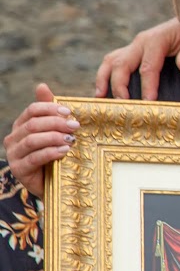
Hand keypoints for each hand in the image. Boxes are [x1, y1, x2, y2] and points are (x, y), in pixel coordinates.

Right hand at [4, 84, 77, 198]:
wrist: (54, 184)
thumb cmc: (56, 155)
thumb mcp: (55, 132)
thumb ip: (50, 112)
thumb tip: (42, 85)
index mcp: (21, 126)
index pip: (32, 110)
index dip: (50, 108)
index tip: (69, 111)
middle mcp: (14, 138)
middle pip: (33, 124)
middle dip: (56, 123)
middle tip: (75, 126)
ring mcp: (14, 154)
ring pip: (32, 140)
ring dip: (54, 137)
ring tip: (72, 139)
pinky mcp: (19, 170)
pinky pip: (34, 158)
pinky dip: (50, 152)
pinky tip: (64, 151)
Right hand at [94, 16, 179, 99]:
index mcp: (156, 40)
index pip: (148, 66)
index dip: (147, 85)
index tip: (149, 101)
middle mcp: (140, 43)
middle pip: (122, 64)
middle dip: (120, 85)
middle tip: (123, 104)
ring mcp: (133, 47)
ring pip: (111, 61)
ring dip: (103, 80)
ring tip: (100, 98)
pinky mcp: (130, 52)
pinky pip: (112, 62)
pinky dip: (104, 76)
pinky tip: (102, 92)